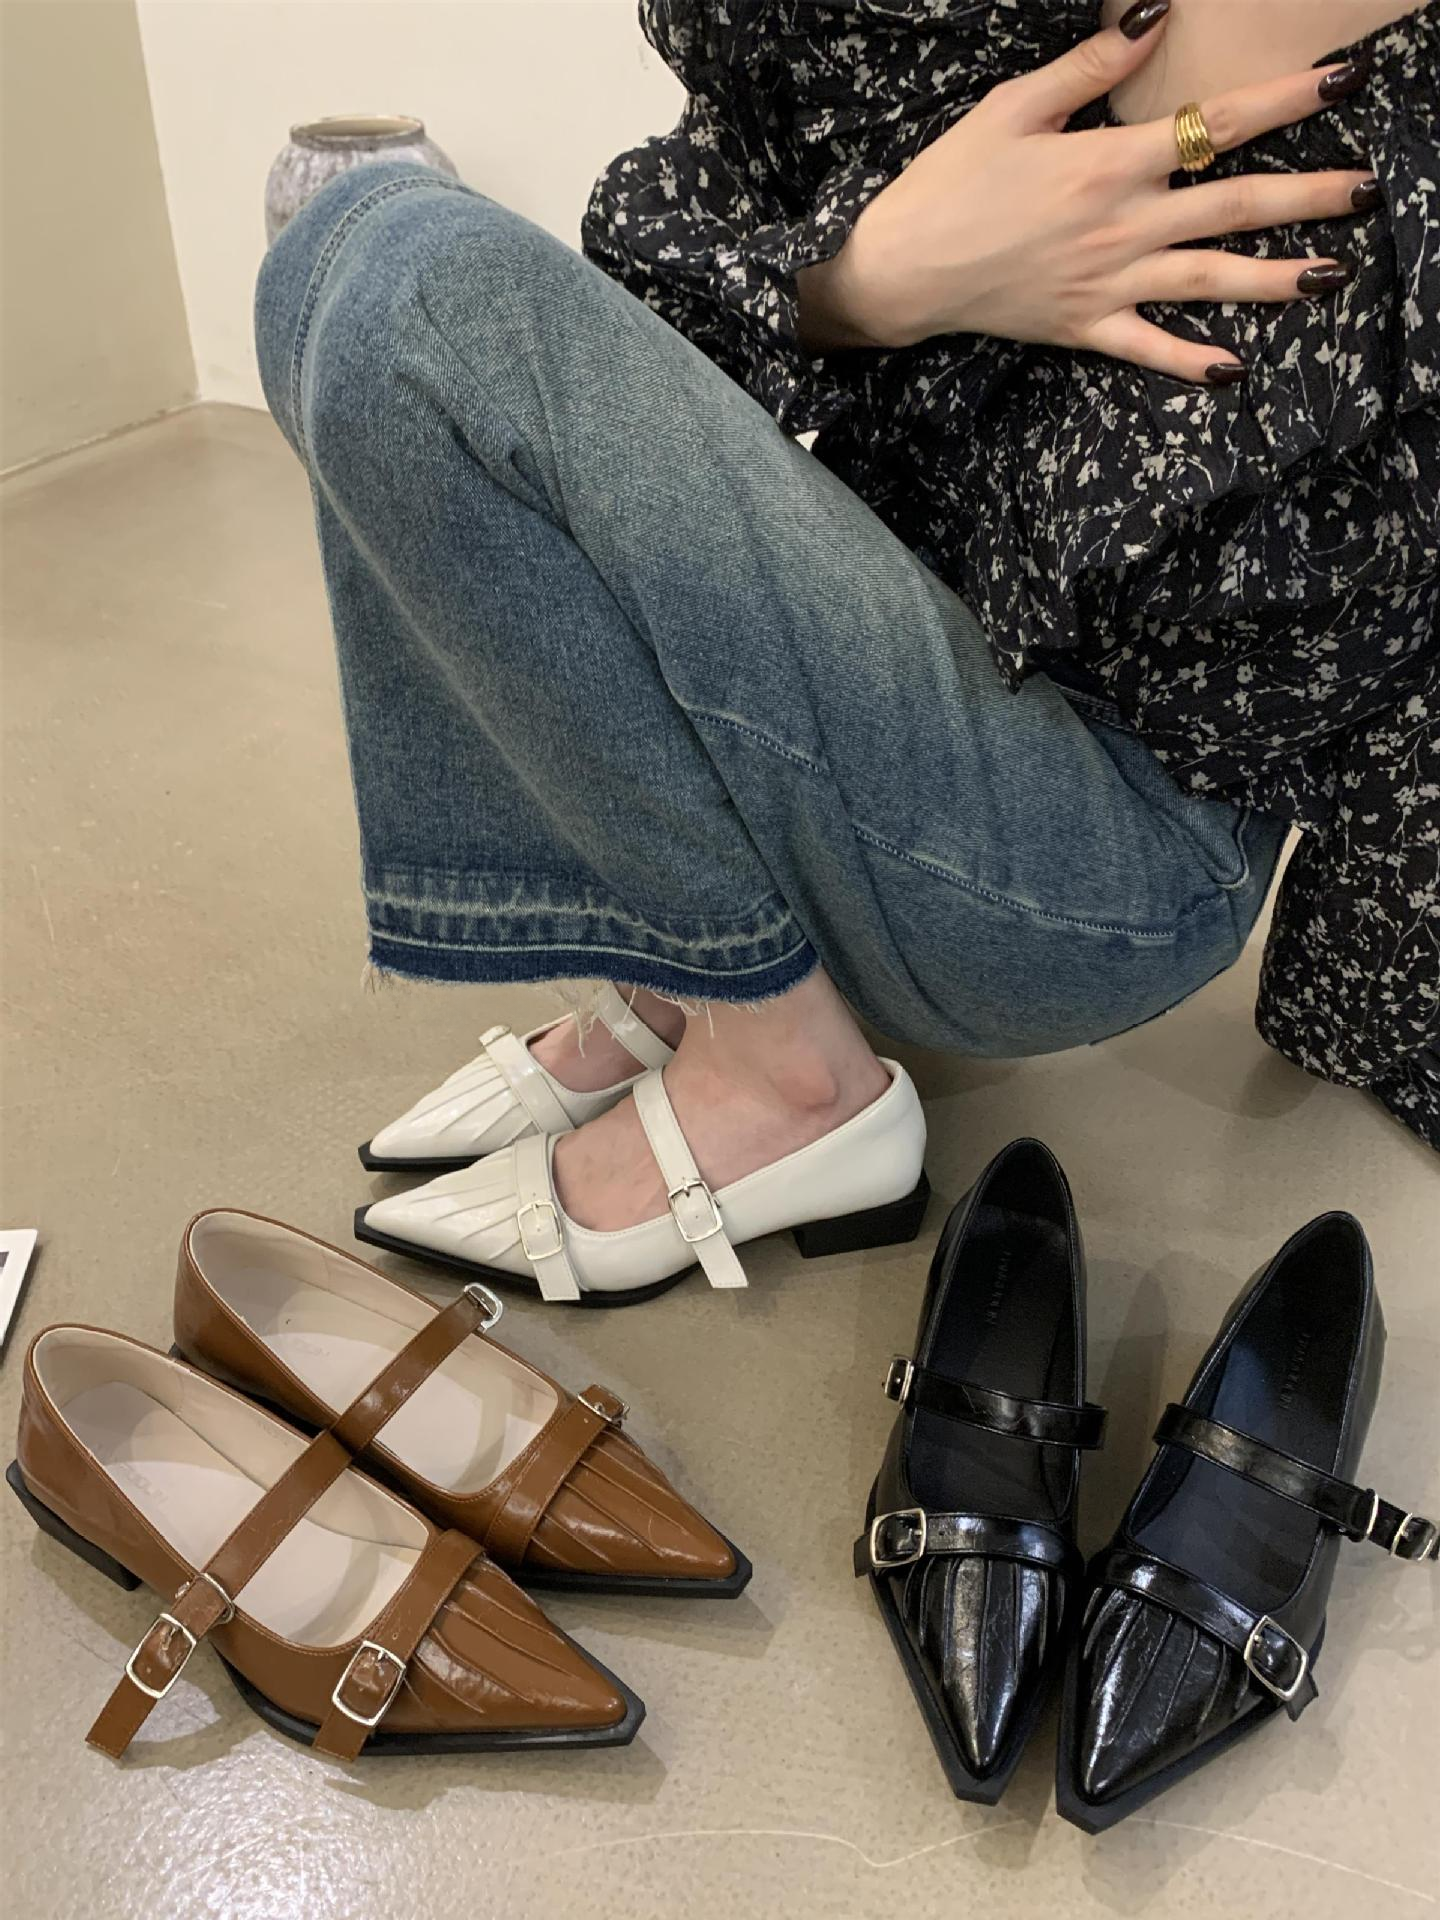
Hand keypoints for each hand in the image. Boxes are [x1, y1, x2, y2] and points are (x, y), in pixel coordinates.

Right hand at [797, 0, 1376, 382]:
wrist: (901, 269)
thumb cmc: (949, 181)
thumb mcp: (1013, 107)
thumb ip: (1090, 67)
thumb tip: (1156, 18)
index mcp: (1110, 164)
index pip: (1218, 124)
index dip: (1287, 100)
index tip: (1343, 82)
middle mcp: (1123, 226)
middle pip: (1235, 206)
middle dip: (1309, 195)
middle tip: (1369, 187)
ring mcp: (1108, 283)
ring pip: (1209, 280)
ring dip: (1277, 278)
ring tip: (1334, 273)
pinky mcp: (1085, 328)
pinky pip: (1149, 348)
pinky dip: (1191, 361)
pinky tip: (1235, 368)